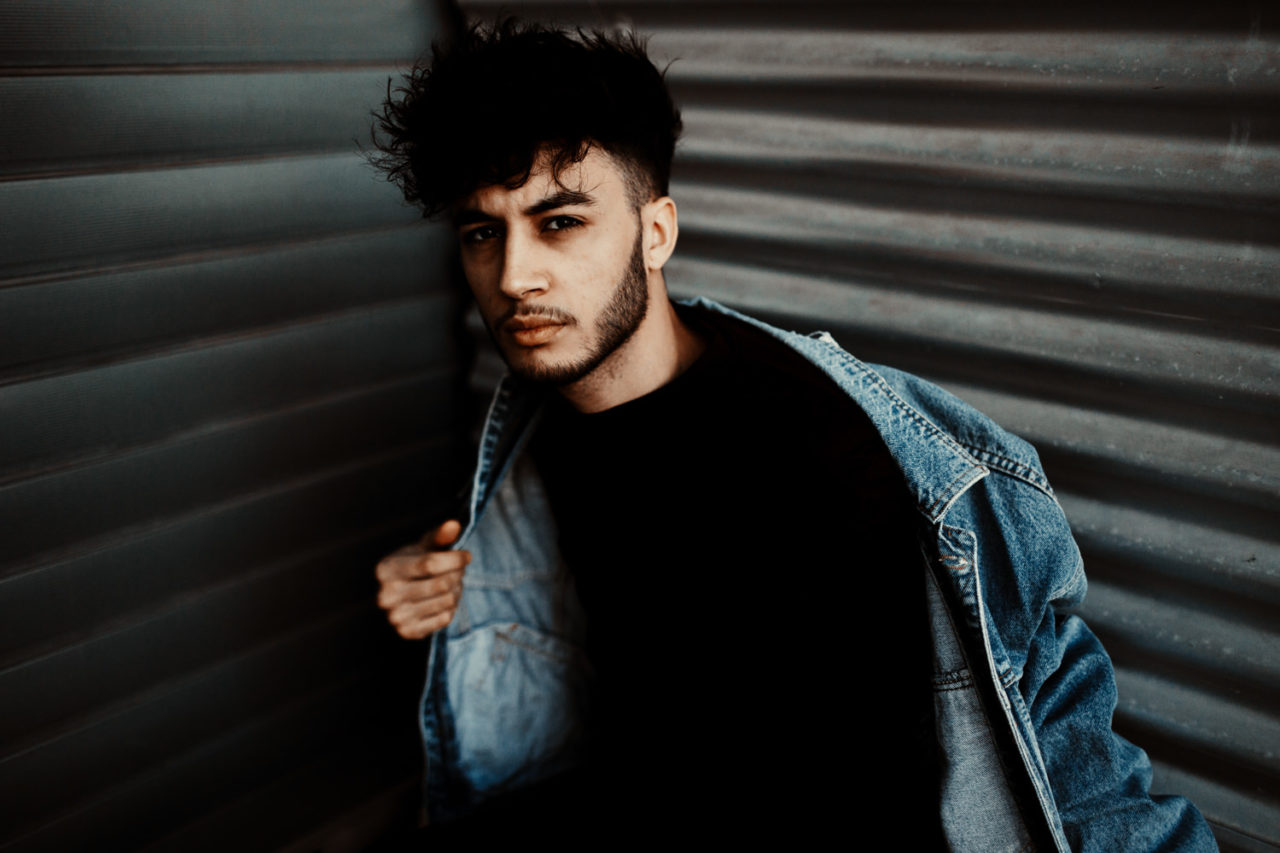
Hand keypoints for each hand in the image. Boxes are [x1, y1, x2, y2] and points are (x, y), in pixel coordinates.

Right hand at [376, 519, 470, 638]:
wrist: (401, 593)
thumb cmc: (415, 564)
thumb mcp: (425, 546)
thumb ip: (440, 536)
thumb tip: (454, 525)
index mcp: (386, 569)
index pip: (430, 564)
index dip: (455, 559)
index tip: (467, 556)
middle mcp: (386, 595)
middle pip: (441, 584)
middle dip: (458, 574)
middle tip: (460, 570)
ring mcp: (395, 616)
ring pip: (446, 601)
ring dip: (457, 591)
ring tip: (453, 584)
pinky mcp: (407, 632)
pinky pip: (445, 619)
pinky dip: (452, 608)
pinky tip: (445, 600)